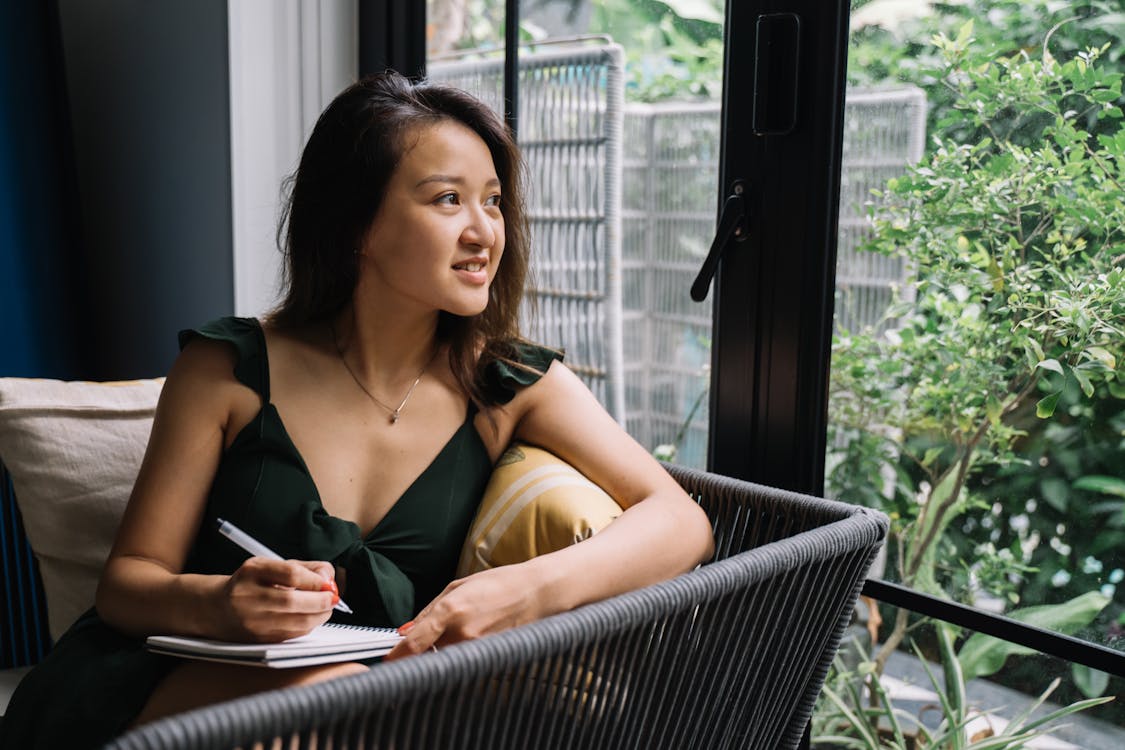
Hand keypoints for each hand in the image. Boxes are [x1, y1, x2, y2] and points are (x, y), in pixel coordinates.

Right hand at [218, 558, 337, 641]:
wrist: (217, 608)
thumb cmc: (252, 583)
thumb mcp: (272, 566)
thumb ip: (304, 568)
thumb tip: (328, 579)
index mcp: (252, 571)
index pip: (290, 574)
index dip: (315, 580)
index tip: (328, 583)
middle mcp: (248, 596)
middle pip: (292, 601)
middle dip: (321, 601)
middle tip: (333, 598)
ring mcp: (251, 621)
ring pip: (295, 622)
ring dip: (319, 615)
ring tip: (325, 608)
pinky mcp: (258, 639)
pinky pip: (292, 634)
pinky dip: (308, 626)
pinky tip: (311, 618)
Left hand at [384, 563, 546, 659]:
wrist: (536, 593)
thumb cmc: (499, 584)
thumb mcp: (458, 586)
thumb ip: (429, 610)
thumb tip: (406, 631)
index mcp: (451, 611)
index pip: (412, 644)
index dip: (395, 656)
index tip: (387, 660)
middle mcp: (462, 634)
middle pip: (425, 658)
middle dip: (417, 655)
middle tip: (414, 649)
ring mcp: (477, 649)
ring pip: (443, 662)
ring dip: (437, 655)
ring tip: (450, 637)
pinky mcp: (489, 658)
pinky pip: (462, 663)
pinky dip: (457, 657)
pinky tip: (466, 642)